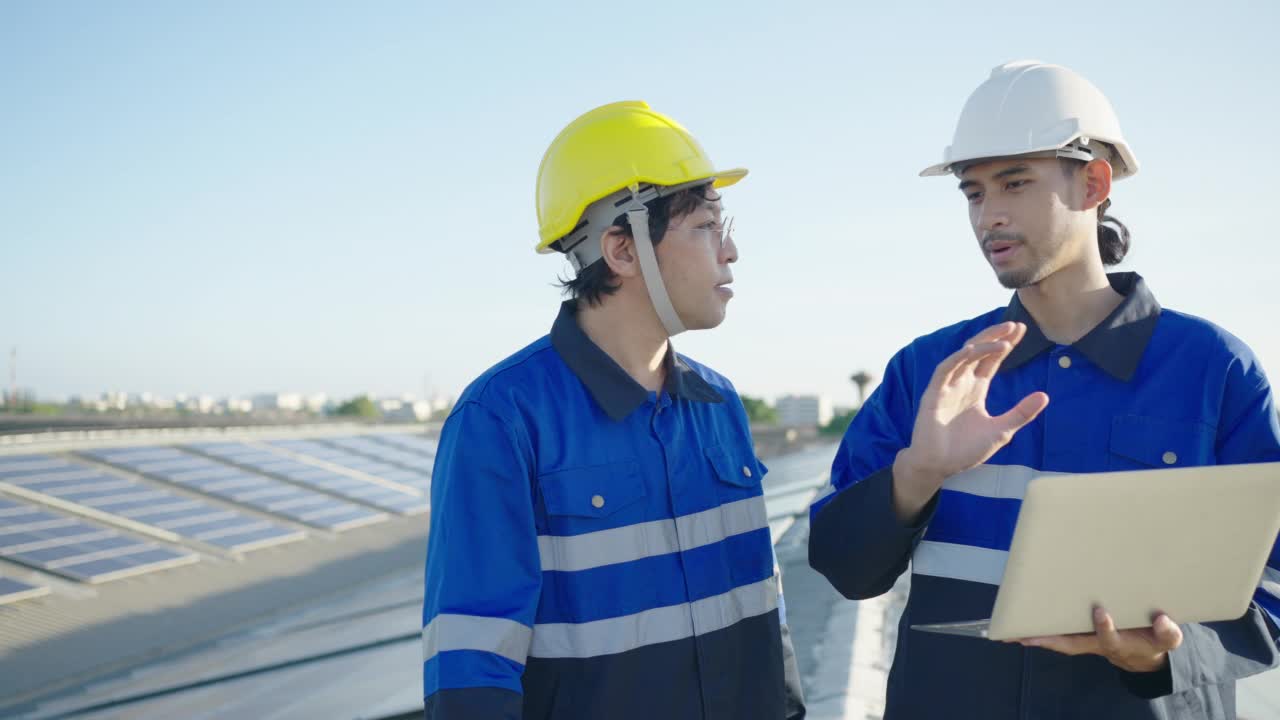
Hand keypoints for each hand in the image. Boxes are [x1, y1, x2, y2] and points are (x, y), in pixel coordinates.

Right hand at [892, 322, 1049, 520]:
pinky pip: (946, 368)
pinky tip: (975, 350)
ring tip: (1003, 338)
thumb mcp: (1001, 430)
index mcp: (976, 389)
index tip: (1022, 330)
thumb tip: (1045, 395)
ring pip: (964, 355)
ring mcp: (947, 386)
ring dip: (982, 344)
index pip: (992, 360)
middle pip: (980, 351)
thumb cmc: (965, 450)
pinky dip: (959, 357)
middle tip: (1015, 325)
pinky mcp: (934, 393)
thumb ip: (1021, 413)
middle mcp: (962, 383)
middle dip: (996, 337)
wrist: (940, 466)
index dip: (1006, 345)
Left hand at [1013, 606, 1183, 672]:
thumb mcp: (1166, 640)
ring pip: (1057, 640)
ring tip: (1008, 630)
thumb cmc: (1153, 640)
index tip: (1100, 611)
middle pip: (1069, 644)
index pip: (1108, 636)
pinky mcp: (1077, 633)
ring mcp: (1084, 639)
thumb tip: (1162, 620)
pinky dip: (1037, 631)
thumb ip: (1167, 633)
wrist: (1145, 653)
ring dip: (1034, 637)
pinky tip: (1017, 624)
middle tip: (1024, 635)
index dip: (1105, 627)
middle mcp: (1095, 643)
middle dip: (1048, 640)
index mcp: (1117, 642)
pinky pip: (1055, 633)